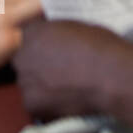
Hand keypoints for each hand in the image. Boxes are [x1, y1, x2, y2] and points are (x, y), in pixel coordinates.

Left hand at [12, 19, 132, 119]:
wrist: (111, 75)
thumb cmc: (102, 47)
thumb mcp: (77, 27)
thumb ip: (59, 33)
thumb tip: (60, 40)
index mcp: (33, 31)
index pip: (28, 38)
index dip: (42, 46)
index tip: (55, 52)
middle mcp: (22, 55)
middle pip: (24, 62)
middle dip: (37, 66)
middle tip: (60, 72)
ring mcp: (25, 80)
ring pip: (29, 85)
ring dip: (42, 86)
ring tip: (67, 88)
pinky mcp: (32, 104)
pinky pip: (37, 105)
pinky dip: (48, 105)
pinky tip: (67, 101)